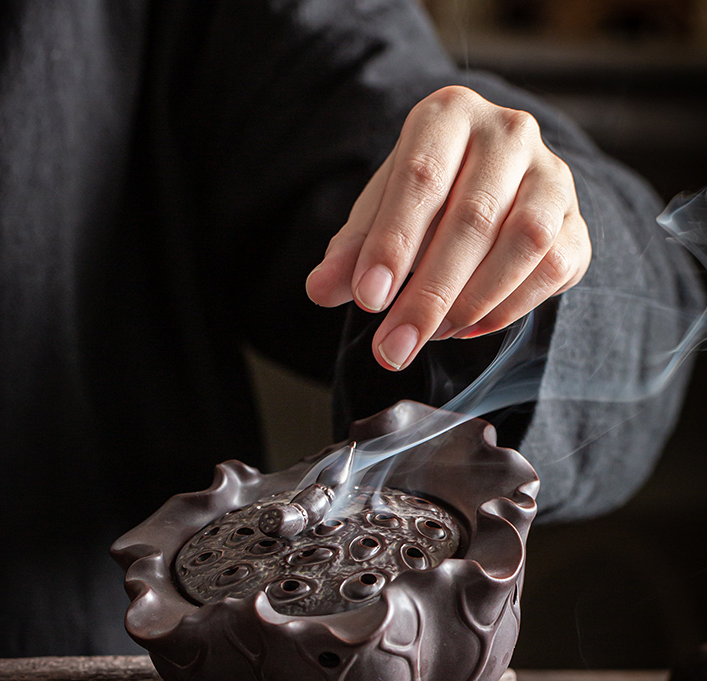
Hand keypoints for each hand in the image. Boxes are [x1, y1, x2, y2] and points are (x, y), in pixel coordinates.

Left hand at [305, 86, 590, 370]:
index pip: (421, 177)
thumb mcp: (378, 214)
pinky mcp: (577, 222)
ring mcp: (553, 176)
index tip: (368, 299)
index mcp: (449, 115)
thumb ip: (351, 250)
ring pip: (524, 242)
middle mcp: (509, 134)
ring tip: (431, 334)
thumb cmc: (424, 199)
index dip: (393, 243)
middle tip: (394, 348)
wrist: (489, 188)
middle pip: (472, 219)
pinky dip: (508, 308)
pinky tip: (467, 326)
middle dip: (427, 295)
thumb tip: (320, 289)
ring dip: (472, 302)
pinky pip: (552, 268)